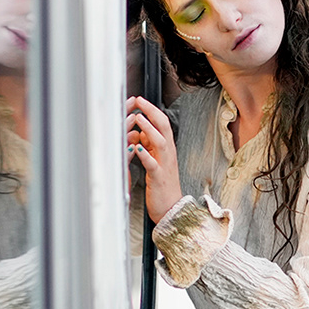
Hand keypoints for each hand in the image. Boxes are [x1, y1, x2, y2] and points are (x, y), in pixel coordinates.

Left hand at [126, 96, 182, 223]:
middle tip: (139, 101)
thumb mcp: (156, 161)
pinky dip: (145, 155)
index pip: (163, 123)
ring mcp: (164, 165)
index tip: (140, 100)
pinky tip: (137, 148)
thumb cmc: (163, 186)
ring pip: (160, 142)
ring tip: (138, 118)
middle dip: (151, 112)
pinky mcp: (159, 177)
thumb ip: (150, 147)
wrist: (172, 208)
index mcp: (167, 149)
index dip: (152, 110)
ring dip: (149, 129)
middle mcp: (168, 154)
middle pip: (164, 127)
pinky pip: (153, 164)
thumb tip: (140, 133)